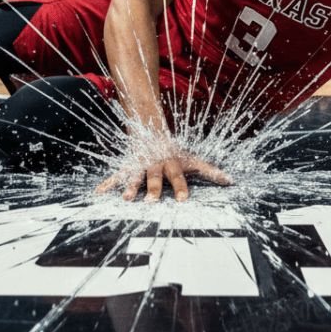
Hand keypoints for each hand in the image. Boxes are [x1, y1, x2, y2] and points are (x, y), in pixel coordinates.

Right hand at [95, 145, 231, 202]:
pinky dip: (108, 183)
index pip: (178, 176)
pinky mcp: (129, 166)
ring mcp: (141, 165)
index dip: (181, 187)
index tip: (183, 199)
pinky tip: (99, 192)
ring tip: (127, 198)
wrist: (152, 130)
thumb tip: (231, 181)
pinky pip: (117, 175)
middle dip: (153, 189)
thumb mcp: (193, 159)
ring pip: (136, 176)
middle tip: (151, 201)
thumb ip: (210, 171)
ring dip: (131, 187)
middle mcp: (156, 164)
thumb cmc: (175, 151)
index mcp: (172, 163)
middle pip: (155, 177)